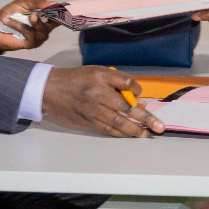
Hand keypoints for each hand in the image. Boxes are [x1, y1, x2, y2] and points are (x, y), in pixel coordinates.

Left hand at [0, 0, 58, 51]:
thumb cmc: (10, 13)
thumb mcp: (23, 2)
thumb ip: (37, 2)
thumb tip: (52, 3)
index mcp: (45, 16)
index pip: (59, 14)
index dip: (63, 11)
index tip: (61, 7)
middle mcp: (45, 27)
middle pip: (55, 23)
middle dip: (52, 17)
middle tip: (43, 10)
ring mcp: (39, 37)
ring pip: (42, 30)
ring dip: (32, 22)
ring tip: (22, 16)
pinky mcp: (31, 44)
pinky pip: (29, 35)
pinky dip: (19, 26)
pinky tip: (9, 21)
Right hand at [42, 67, 164, 137]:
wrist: (50, 90)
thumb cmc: (76, 79)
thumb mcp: (96, 72)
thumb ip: (117, 83)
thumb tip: (137, 99)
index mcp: (101, 77)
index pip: (126, 83)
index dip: (137, 91)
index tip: (142, 98)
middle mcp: (97, 93)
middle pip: (126, 107)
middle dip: (145, 118)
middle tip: (159, 126)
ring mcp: (92, 110)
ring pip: (118, 122)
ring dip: (135, 130)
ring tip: (147, 134)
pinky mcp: (87, 122)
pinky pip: (107, 129)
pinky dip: (120, 133)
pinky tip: (130, 136)